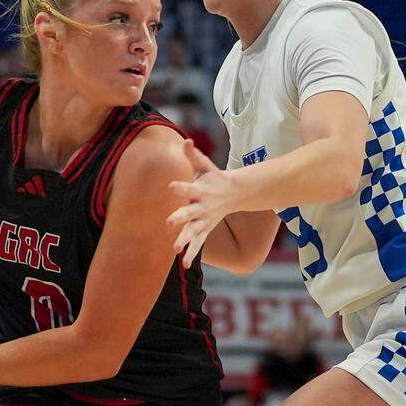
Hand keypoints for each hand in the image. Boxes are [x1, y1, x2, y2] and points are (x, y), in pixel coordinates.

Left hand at [167, 139, 238, 267]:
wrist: (236, 193)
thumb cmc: (214, 178)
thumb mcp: (206, 166)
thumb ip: (194, 155)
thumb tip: (185, 140)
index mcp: (201, 190)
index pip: (189, 187)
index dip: (181, 187)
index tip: (170, 186)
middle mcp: (202, 207)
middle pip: (190, 213)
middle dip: (180, 217)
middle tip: (169, 222)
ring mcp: (204, 220)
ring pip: (193, 232)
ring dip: (184, 240)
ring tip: (175, 249)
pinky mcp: (205, 229)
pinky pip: (198, 243)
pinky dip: (192, 254)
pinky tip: (184, 265)